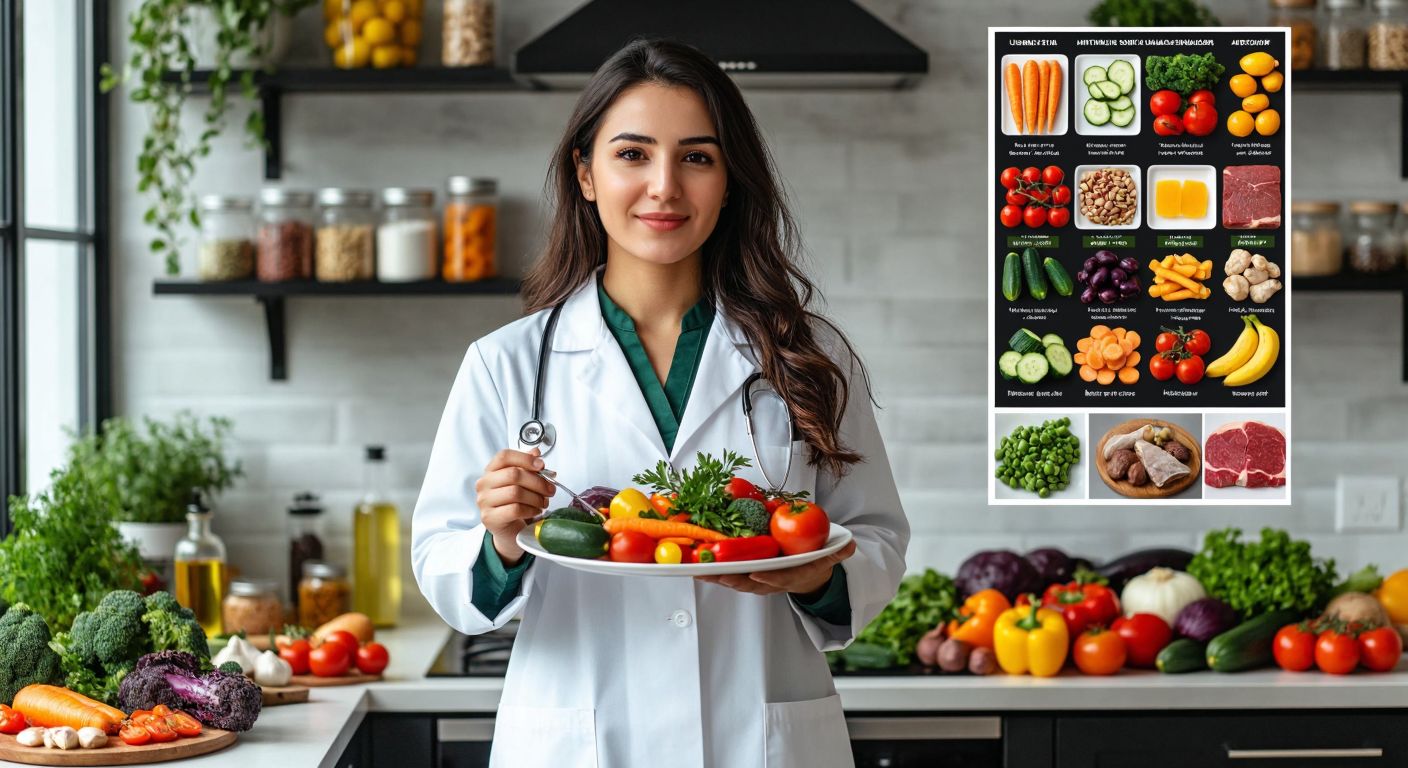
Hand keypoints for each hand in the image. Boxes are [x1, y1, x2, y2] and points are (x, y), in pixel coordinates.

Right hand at [475, 448, 555, 565]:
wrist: (508, 530)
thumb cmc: (515, 503)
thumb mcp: (522, 482)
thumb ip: (528, 466)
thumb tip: (536, 453)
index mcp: (491, 470)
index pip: (504, 456)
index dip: (525, 458)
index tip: (541, 465)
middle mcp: (483, 484)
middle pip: (513, 474)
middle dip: (537, 482)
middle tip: (550, 490)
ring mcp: (484, 501)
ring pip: (515, 492)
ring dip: (536, 498)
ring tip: (543, 502)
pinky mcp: (489, 518)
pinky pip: (515, 510)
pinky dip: (530, 510)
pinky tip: (535, 511)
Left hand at [695, 541, 856, 596]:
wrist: (807, 575)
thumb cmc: (812, 560)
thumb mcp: (828, 555)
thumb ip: (837, 551)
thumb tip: (850, 546)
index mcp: (790, 576)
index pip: (779, 579)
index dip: (768, 579)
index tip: (756, 574)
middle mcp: (771, 582)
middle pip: (750, 584)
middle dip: (732, 580)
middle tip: (716, 573)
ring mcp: (756, 580)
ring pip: (734, 581)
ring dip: (716, 577)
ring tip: (698, 570)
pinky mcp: (744, 576)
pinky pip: (726, 575)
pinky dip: (711, 571)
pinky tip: (695, 565)